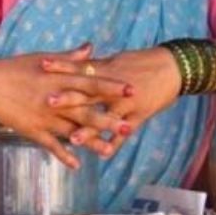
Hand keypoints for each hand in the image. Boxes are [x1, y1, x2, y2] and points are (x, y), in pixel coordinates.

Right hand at [0, 47, 133, 168]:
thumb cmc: (15, 67)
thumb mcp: (43, 58)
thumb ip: (70, 57)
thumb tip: (92, 48)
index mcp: (59, 78)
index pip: (91, 82)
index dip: (112, 87)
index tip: (132, 90)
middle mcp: (54, 99)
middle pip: (86, 110)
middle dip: (108, 119)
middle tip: (129, 127)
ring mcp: (43, 116)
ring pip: (71, 131)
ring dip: (91, 142)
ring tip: (110, 151)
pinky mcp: (31, 129)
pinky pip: (50, 144)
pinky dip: (63, 154)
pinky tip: (77, 164)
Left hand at [42, 46, 180, 157]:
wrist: (174, 67)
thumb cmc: (142, 62)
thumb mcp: (117, 60)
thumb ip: (95, 64)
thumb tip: (77, 59)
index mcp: (107, 70)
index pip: (80, 67)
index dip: (61, 66)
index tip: (41, 65)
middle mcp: (114, 87)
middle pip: (88, 93)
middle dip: (68, 99)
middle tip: (47, 102)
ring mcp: (127, 103)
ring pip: (105, 117)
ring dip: (89, 130)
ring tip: (72, 140)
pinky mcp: (139, 115)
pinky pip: (125, 132)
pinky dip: (114, 143)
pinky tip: (103, 155)